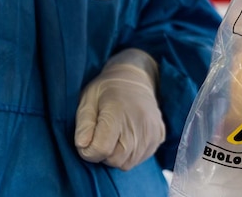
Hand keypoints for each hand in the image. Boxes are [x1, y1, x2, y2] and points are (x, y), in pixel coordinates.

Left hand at [75, 48, 164, 170]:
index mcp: (118, 113)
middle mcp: (139, 124)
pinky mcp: (159, 136)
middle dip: (104, 154)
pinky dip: (130, 154)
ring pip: (128, 163)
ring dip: (117, 156)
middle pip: (116, 159)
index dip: (88, 150)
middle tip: (102, 136)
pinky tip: (127, 138)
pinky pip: (140, 158)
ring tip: (114, 136)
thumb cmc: (107, 89)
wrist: (136, 76)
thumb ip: (83, 124)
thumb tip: (83, 145)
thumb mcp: (87, 100)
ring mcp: (152, 131)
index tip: (87, 139)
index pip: (101, 149)